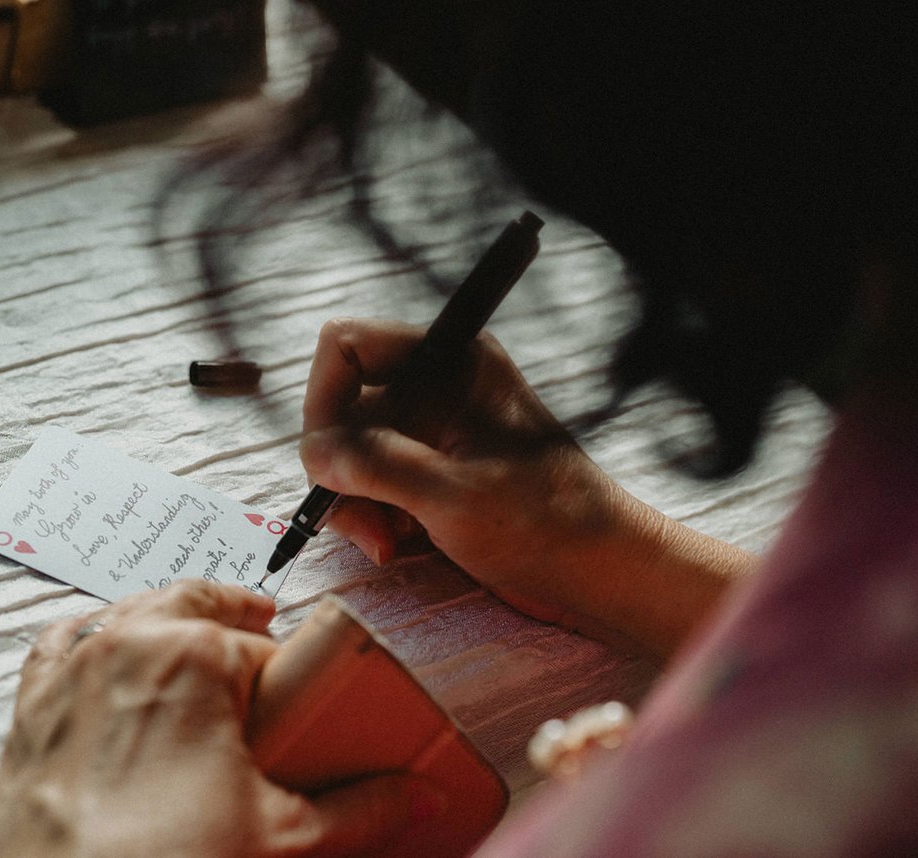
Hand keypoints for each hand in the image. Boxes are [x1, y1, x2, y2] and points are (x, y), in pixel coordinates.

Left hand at [0, 581, 437, 857]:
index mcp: (196, 652)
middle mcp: (128, 642)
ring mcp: (71, 671)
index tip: (297, 703)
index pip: (264, 647)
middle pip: (194, 601)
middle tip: (260, 637)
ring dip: (165, 620)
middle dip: (230, 615)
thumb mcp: (282, 838)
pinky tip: (106, 659)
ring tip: (195, 645)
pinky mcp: (30, 708)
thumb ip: (360, 809)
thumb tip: (416, 795)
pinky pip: (59, 645)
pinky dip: (88, 642)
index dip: (287, 674)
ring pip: (128, 614)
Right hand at [300, 318, 756, 658]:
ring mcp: (434, 428)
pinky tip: (397, 545)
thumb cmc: (546, 524)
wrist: (601, 570)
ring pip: (352, 449)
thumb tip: (317, 455)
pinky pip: (374, 478)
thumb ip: (379, 466)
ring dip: (354, 500)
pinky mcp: (434, 468)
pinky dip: (373, 514)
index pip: (348, 346)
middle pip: (343, 405)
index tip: (327, 460)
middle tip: (362, 525)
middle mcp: (438, 385)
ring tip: (385, 544)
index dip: (323, 399)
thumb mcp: (453, 496)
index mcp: (452, 363)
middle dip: (339, 467)